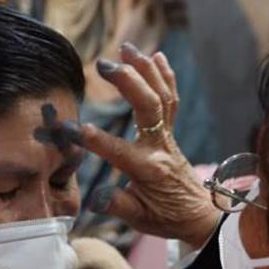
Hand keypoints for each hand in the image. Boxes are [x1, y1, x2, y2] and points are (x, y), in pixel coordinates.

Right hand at [80, 44, 222, 246]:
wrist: (199, 216)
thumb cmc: (166, 218)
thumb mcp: (140, 219)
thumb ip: (117, 205)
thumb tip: (95, 199)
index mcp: (148, 170)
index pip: (118, 150)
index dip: (93, 139)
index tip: (68, 127)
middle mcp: (160, 148)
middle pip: (149, 106)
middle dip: (128, 82)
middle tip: (104, 65)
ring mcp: (168, 137)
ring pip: (161, 95)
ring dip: (145, 69)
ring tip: (126, 49)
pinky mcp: (171, 132)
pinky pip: (171, 98)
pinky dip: (165, 75)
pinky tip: (156, 56)